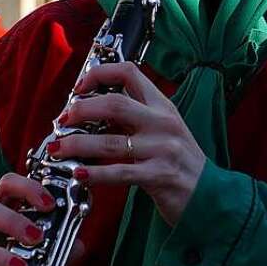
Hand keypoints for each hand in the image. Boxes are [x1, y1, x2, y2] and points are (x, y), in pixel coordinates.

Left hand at [51, 62, 205, 226]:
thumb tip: (91, 112)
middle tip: (62, 121)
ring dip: (76, 145)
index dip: (99, 74)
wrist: (209, 193)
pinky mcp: (159, 175)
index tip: (79, 88)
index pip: (130, 72)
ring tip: (58, 150)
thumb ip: (134, 118)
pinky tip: (78, 174)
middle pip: (114, 104)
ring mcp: (163, 149)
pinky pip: (120, 172)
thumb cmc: (180, 162)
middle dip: (80, 110)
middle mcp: (163, 123)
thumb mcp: (163, 130)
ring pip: (109, 142)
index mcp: (163, 107)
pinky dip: (94, 174)